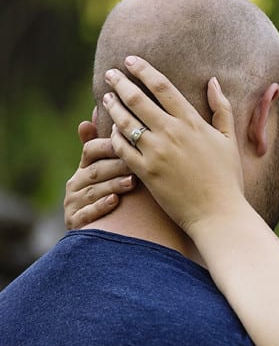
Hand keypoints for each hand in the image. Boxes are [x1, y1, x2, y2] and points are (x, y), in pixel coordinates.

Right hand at [64, 112, 134, 228]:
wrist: (109, 235)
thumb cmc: (117, 195)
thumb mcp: (116, 171)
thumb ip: (112, 146)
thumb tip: (101, 111)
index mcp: (85, 168)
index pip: (91, 151)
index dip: (107, 145)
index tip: (126, 140)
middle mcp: (75, 184)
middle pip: (95, 170)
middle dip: (116, 165)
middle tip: (136, 162)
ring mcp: (73, 203)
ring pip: (93, 191)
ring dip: (112, 185)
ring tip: (131, 181)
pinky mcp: (75, 222)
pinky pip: (87, 213)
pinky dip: (101, 207)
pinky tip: (115, 202)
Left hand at [101, 56, 246, 233]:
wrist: (219, 213)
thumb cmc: (227, 178)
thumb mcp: (229, 140)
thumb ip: (222, 109)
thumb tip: (213, 81)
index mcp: (193, 123)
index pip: (163, 87)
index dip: (144, 70)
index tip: (131, 61)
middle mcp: (172, 133)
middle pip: (138, 99)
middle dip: (121, 83)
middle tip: (111, 73)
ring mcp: (157, 153)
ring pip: (126, 121)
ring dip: (113, 106)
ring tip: (106, 98)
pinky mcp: (146, 172)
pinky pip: (121, 148)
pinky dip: (114, 136)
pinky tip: (112, 131)